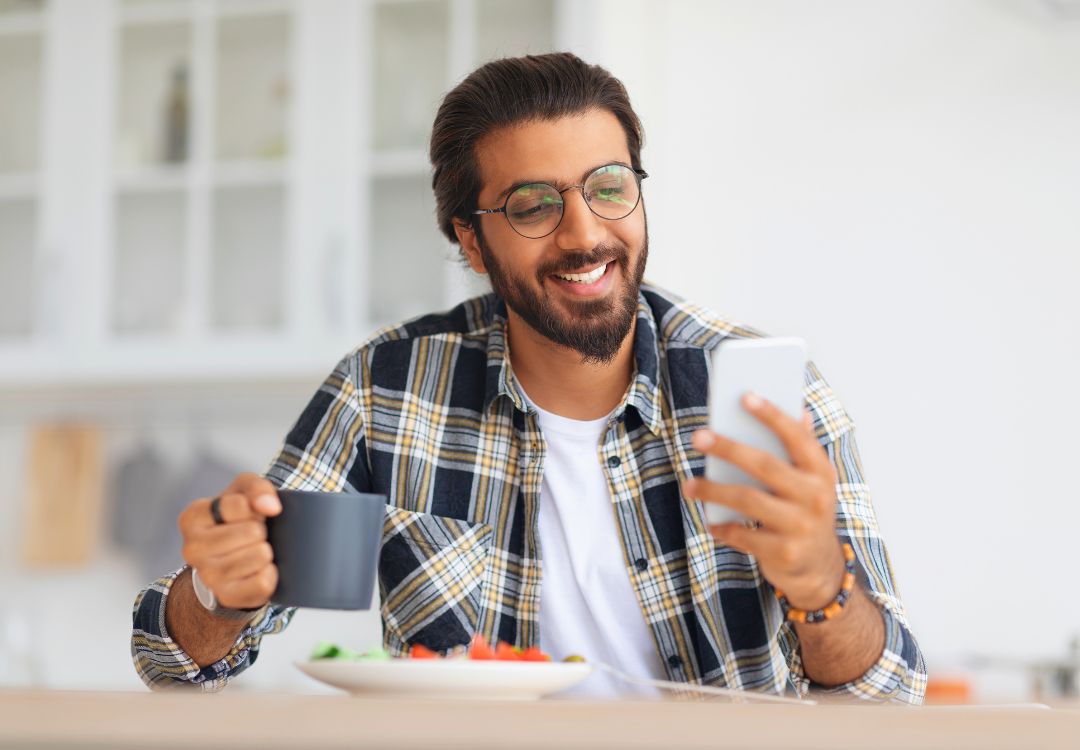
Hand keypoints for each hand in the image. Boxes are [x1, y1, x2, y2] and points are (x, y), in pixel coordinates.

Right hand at [177, 472, 282, 609]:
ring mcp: (207, 575)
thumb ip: (257, 488)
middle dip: (261, 531)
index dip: (253, 508)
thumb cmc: (238, 520)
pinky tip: (258, 570)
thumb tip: (271, 507)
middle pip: (252, 532)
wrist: (233, 560)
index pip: (238, 505)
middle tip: (252, 536)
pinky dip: (270, 574)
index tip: (248, 514)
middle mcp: (192, 548)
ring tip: (254, 551)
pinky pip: (263, 581)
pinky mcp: (226, 596)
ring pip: (260, 555)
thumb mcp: (244, 492)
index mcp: (192, 517)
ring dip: (266, 552)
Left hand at [682, 393, 845, 609]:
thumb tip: (800, 411)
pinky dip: (722, 527)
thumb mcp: (812, 483)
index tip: (745, 396)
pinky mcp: (784, 552)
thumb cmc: (805, 513)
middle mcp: (815, 497)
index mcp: (821, 473)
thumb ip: (803, 449)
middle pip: (764, 465)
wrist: (819, 570)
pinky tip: (710, 522)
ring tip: (689, 486)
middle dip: (728, 448)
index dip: (772, 415)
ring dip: (713, 490)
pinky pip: (743, 535)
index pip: (797, 437)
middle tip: (698, 437)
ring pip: (747, 499)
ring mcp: (801, 526)